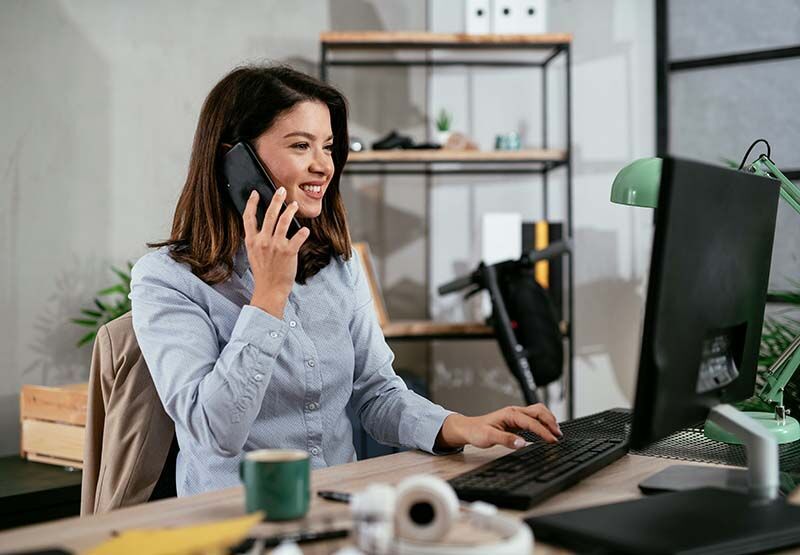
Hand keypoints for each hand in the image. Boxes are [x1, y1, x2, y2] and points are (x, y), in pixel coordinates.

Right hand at [245, 188, 309, 318]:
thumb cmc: (263, 271)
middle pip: (269, 214)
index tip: (256, 193)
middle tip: (281, 190)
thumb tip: (264, 225)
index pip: (248, 217)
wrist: (270, 289)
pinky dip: (303, 232)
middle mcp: (263, 241)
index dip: (252, 203)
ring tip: (295, 205)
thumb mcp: (254, 253)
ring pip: (284, 221)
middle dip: (276, 199)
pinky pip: (298, 237)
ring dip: (290, 210)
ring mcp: (276, 246)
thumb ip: (257, 239)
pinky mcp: (289, 252)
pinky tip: (305, 229)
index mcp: (252, 240)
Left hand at [435, 404, 562, 450]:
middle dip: (551, 422)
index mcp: (510, 414)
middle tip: (559, 435)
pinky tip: (546, 430)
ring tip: (556, 432)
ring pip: (538, 412)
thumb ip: (506, 440)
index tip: (553, 440)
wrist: (469, 428)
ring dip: (549, 420)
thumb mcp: (489, 437)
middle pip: (539, 411)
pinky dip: (544, 422)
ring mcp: (516, 415)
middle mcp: (515, 412)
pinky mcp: (517, 420)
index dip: (544, 431)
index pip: (532, 422)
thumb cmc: (477, 431)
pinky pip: (534, 417)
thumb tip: (522, 443)